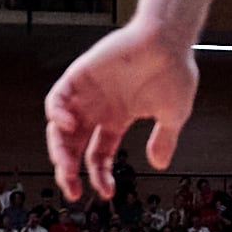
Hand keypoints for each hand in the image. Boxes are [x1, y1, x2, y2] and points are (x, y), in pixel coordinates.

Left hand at [46, 19, 203, 200]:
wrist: (171, 38)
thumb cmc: (175, 69)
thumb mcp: (173, 114)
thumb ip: (164, 140)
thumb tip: (159, 164)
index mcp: (117, 119)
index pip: (99, 155)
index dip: (100, 176)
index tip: (106, 193)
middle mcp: (98, 109)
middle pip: (73, 146)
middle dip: (69, 170)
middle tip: (72, 189)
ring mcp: (87, 94)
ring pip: (60, 128)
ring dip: (59, 149)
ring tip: (65, 166)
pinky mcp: (79, 76)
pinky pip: (57, 99)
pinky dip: (56, 114)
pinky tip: (67, 125)